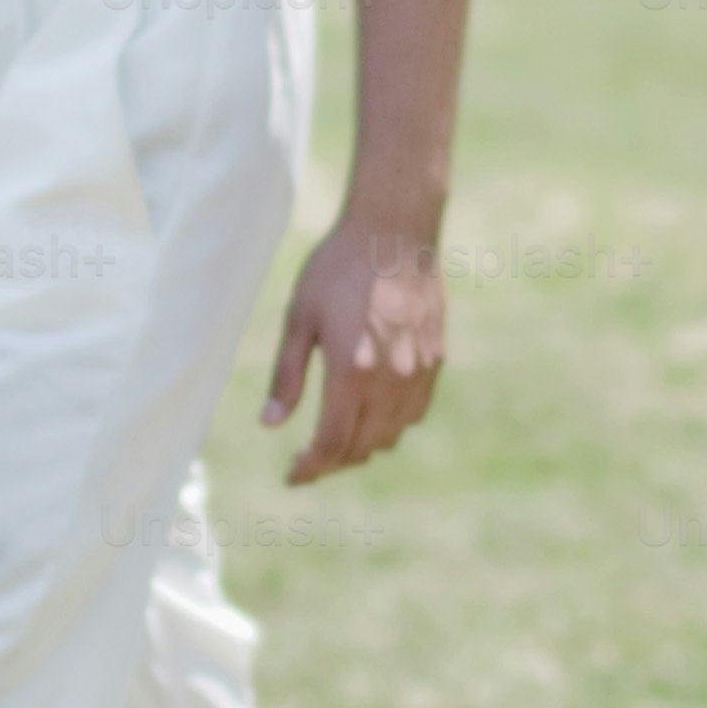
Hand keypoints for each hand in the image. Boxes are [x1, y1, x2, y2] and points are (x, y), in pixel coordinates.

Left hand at [260, 208, 446, 483]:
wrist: (395, 230)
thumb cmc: (337, 268)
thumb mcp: (299, 318)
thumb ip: (287, 376)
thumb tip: (270, 425)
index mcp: (351, 371)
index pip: (332, 443)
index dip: (311, 468)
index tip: (292, 476)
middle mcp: (390, 379)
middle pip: (362, 447)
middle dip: (332, 461)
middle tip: (308, 461)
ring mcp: (418, 372)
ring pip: (392, 435)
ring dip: (363, 446)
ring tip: (338, 438)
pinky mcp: (436, 360)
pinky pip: (414, 413)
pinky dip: (391, 425)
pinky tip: (371, 413)